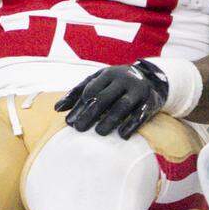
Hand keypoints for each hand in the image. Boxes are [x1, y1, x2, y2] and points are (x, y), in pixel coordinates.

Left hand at [54, 60, 168, 138]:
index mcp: (108, 74)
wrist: (151, 79)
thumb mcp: (97, 82)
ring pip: (122, 106)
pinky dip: (131, 124)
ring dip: (110, 120)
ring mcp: (139, 90)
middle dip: (90, 114)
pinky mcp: (151, 101)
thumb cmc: (115, 83)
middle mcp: (124, 80)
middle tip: (78, 129)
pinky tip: (122, 135)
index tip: (69, 122)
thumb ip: (77, 94)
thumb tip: (56, 108)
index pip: (90, 90)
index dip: (79, 106)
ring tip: (99, 132)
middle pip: (104, 98)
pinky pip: (141, 114)